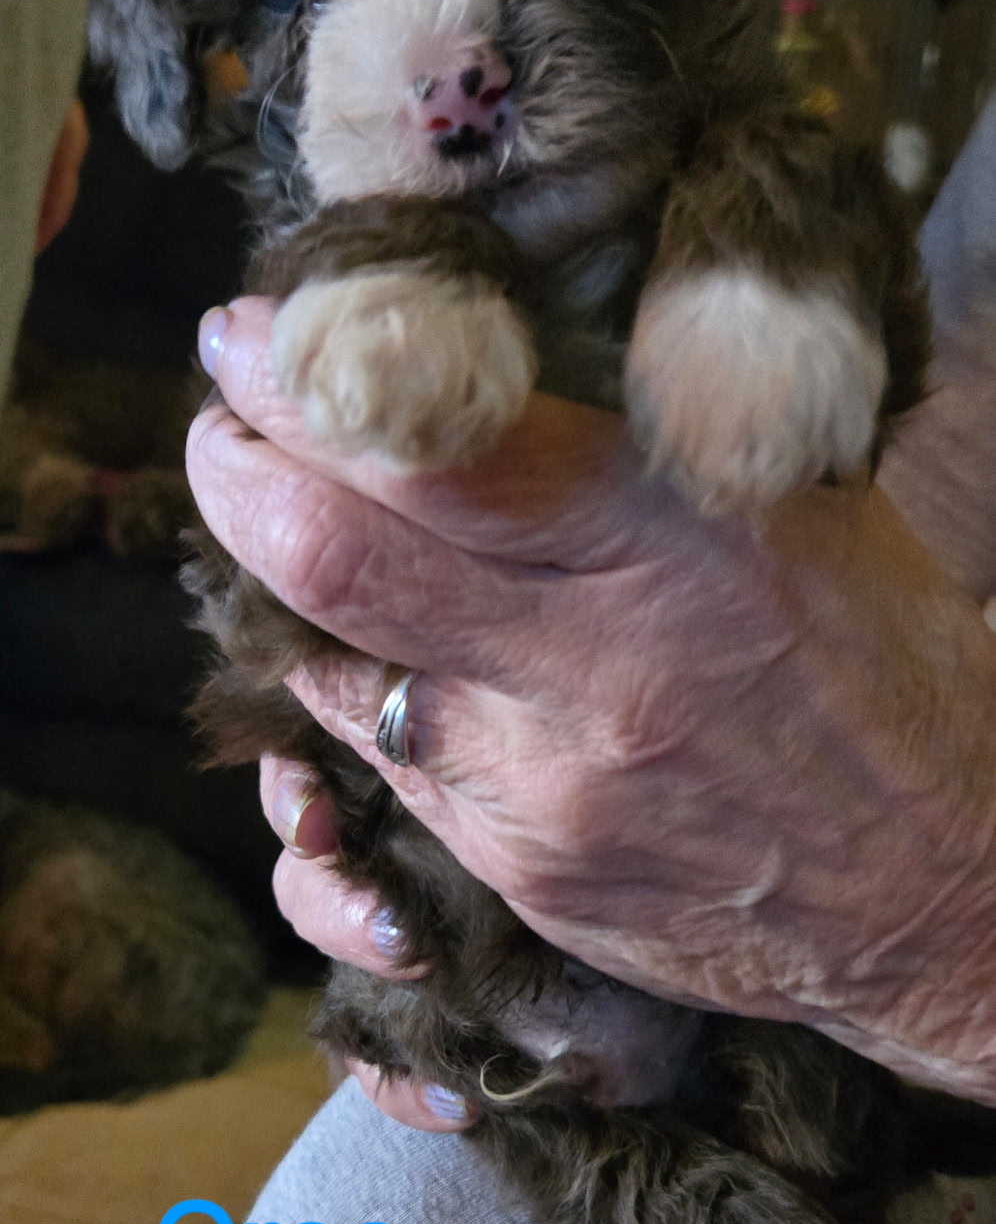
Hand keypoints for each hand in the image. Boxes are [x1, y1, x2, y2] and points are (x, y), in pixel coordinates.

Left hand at [188, 295, 995, 1111]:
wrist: (947, 891)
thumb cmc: (890, 669)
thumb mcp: (806, 506)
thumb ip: (651, 434)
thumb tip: (492, 343)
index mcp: (683, 540)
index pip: (435, 446)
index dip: (307, 378)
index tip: (252, 331)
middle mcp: (600, 668)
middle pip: (333, 558)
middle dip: (235, 472)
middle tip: (221, 419)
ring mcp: (547, 791)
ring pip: (332, 674)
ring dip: (277, 587)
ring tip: (280, 521)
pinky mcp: (524, 875)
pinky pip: (389, 767)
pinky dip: (359, 690)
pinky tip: (377, 645)